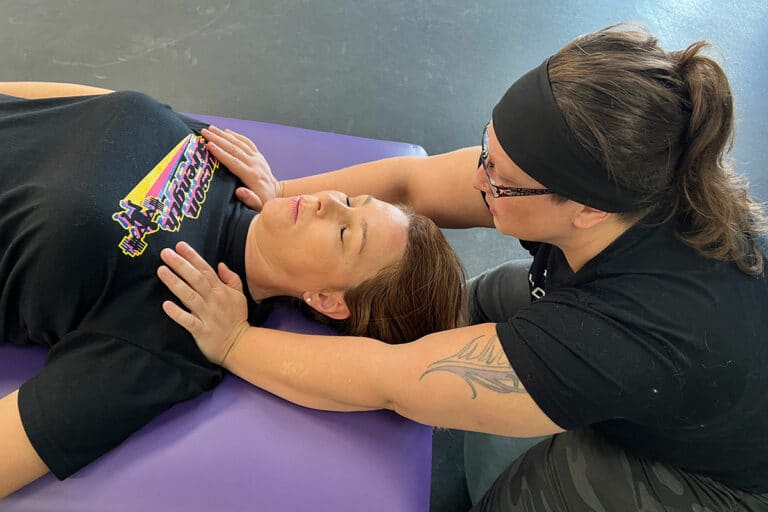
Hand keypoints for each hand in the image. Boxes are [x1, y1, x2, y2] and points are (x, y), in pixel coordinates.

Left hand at [157, 241, 248, 365]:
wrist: (239, 345)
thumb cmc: (236, 319)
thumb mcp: (239, 295)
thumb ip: (231, 278)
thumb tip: (220, 264)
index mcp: (221, 290)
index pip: (205, 269)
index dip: (192, 257)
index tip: (179, 245)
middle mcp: (214, 300)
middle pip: (195, 279)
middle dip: (180, 264)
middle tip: (165, 253)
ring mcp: (207, 315)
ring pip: (190, 296)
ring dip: (175, 283)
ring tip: (161, 271)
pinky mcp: (201, 330)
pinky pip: (188, 321)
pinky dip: (177, 313)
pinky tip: (166, 305)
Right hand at [201, 125, 281, 209]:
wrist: (276, 195)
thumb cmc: (263, 203)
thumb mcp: (256, 206)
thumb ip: (249, 199)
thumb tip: (239, 191)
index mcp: (252, 176)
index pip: (234, 162)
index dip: (220, 153)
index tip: (209, 145)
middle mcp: (255, 164)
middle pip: (234, 149)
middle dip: (218, 139)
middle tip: (204, 132)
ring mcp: (257, 159)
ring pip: (240, 143)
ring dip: (224, 135)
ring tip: (211, 128)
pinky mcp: (258, 156)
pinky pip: (247, 142)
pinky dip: (236, 136)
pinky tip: (227, 131)